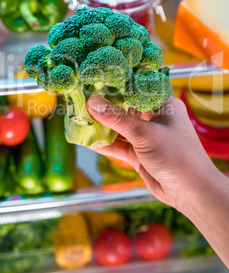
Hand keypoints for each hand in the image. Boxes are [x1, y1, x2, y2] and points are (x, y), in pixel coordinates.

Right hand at [87, 95, 218, 211]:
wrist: (191, 193)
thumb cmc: (177, 156)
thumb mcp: (145, 134)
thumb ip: (117, 119)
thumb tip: (92, 102)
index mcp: (164, 105)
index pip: (137, 89)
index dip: (117, 84)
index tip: (95, 80)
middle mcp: (154, 118)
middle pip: (125, 109)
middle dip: (105, 107)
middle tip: (82, 100)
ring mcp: (146, 137)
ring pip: (120, 128)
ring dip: (102, 126)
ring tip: (79, 119)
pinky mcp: (139, 154)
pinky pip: (119, 146)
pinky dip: (105, 144)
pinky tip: (88, 141)